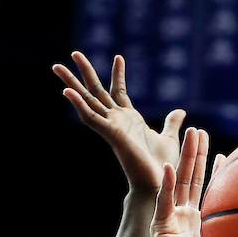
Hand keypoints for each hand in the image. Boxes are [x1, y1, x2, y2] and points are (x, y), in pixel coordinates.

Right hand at [53, 52, 185, 195]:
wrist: (160, 183)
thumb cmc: (162, 166)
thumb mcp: (169, 138)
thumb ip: (171, 123)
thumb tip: (180, 112)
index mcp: (129, 120)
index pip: (119, 91)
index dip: (118, 74)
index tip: (119, 57)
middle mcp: (117, 121)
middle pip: (96, 91)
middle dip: (85, 73)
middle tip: (74, 53)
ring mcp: (111, 127)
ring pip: (87, 101)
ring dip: (72, 84)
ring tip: (57, 67)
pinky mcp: (110, 134)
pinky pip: (90, 118)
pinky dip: (78, 105)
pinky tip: (66, 91)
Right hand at [148, 127, 219, 236]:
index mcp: (202, 224)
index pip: (209, 192)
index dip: (216, 173)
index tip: (225, 155)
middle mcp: (186, 217)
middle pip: (192, 178)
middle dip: (197, 154)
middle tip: (202, 131)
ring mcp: (172, 218)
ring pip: (179, 180)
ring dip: (185, 157)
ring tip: (191, 133)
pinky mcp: (160, 225)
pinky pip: (163, 201)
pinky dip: (166, 184)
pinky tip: (169, 167)